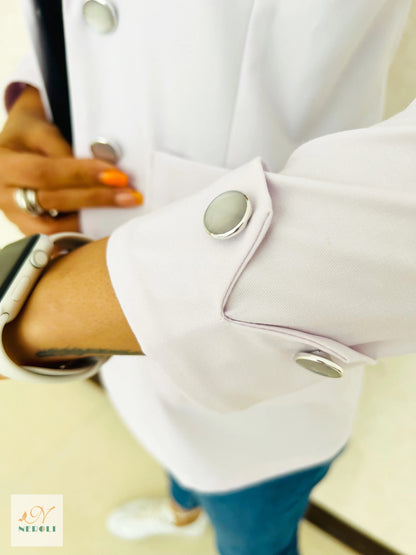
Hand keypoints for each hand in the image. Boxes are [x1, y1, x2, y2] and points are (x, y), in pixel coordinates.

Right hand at [0, 86, 142, 234]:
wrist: (16, 146)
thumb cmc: (30, 134)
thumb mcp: (41, 127)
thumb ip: (64, 148)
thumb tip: (103, 170)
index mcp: (4, 165)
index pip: (44, 173)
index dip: (82, 175)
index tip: (117, 175)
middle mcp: (5, 196)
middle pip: (52, 202)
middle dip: (95, 199)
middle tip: (129, 196)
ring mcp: (16, 218)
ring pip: (54, 229)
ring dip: (91, 222)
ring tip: (121, 213)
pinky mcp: (31, 232)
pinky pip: (57, 241)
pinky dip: (82, 235)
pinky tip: (106, 229)